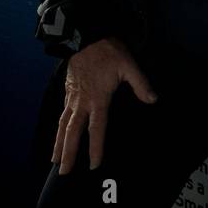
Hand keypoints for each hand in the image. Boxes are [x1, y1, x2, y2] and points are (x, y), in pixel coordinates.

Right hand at [53, 36, 157, 174]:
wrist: (85, 35)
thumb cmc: (108, 50)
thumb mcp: (129, 65)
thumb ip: (140, 84)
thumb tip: (153, 100)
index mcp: (98, 99)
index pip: (96, 130)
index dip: (96, 148)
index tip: (94, 165)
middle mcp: (82, 102)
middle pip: (72, 133)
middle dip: (68, 153)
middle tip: (63, 173)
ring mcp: (72, 97)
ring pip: (63, 125)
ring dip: (58, 143)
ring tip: (54, 160)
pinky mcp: (67, 90)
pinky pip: (62, 112)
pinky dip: (59, 127)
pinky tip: (59, 134)